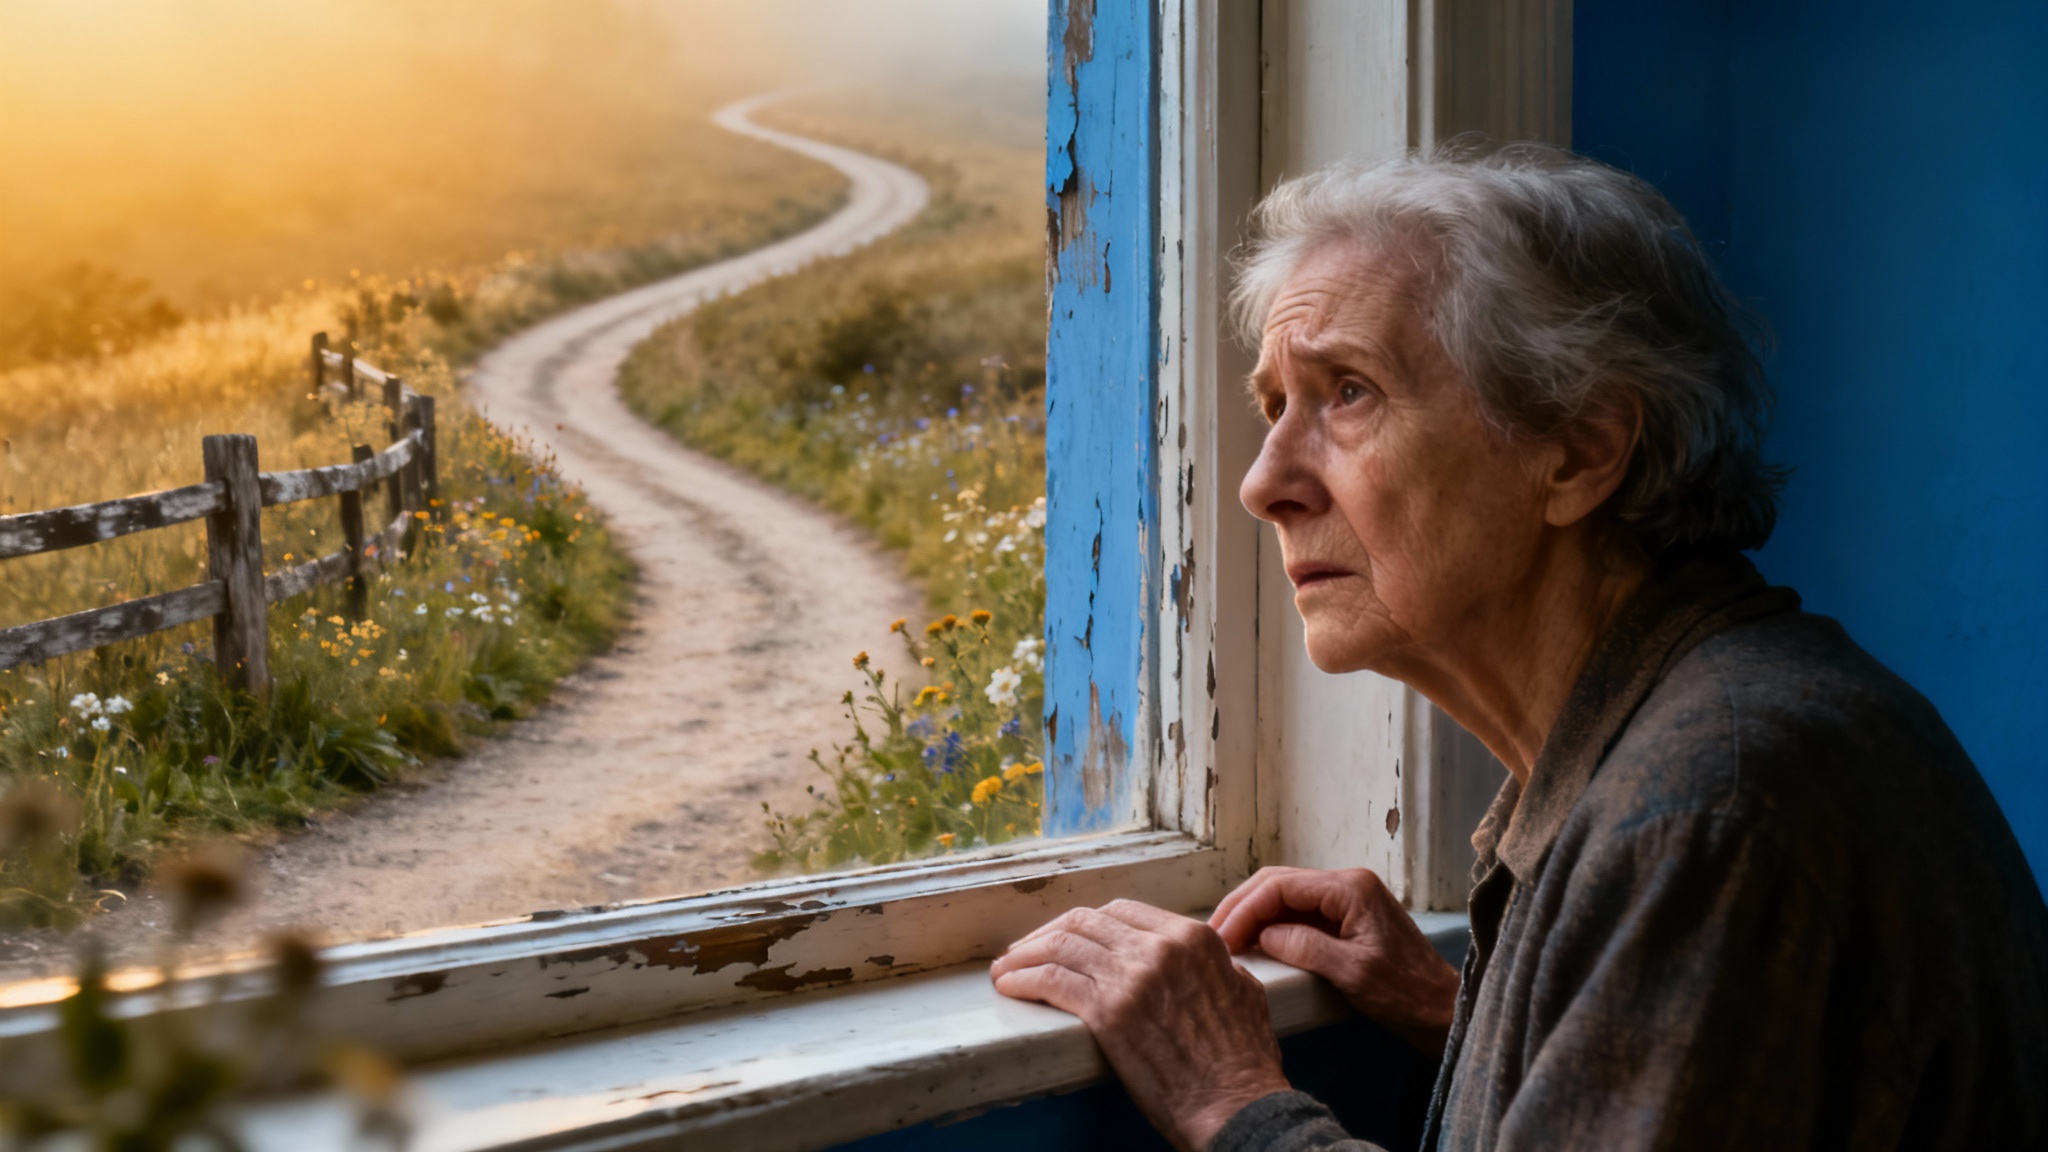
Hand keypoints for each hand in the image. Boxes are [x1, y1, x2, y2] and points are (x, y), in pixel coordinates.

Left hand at [991, 899, 1292, 1151]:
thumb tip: (1200, 963)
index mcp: (1191, 938)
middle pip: (1086, 921)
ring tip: (1007, 968)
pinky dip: (1024, 979)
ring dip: (1026, 954)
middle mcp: (1159, 947)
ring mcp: (1131, 976)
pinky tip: (1011, 986)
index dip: (1087, 922)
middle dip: (1050, 933)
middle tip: (1028, 950)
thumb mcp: (1243, 991)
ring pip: (1062, 945)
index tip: (1069, 936)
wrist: (1236, 1104)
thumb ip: (1215, 966)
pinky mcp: (1108, 1011)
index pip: (1123, 910)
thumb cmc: (1244, 1061)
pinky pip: (1052, 980)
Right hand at [1210, 867, 1459, 1054]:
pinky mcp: (1344, 917)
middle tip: (1214, 936)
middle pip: (1278, 882)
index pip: (1280, 886)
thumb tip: (1264, 935)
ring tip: (1227, 939)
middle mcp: (1347, 883)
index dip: (1244, 909)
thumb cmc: (1406, 993)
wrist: (1440, 1009)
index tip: (1222, 937)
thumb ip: (1305, 947)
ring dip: (1253, 914)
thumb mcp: (1352, 973)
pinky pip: (1298, 912)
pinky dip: (1271, 924)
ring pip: (1284, 895)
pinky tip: (1254, 942)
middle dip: (1241, 907)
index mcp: (1350, 888)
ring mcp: (1346, 898)